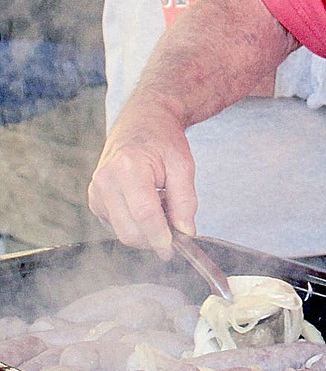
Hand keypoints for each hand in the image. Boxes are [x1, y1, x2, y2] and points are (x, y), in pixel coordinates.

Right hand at [88, 98, 197, 259]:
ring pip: (122, 232)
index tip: (173, 249)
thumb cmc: (163, 139)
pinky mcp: (94, 200)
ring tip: (161, 207)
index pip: (144, 214)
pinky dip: (134, 225)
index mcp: (128, 168)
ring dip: (145, 232)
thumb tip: (186, 232)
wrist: (142, 121)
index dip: (160, 237)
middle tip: (175, 230)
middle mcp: (105, 181)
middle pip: (129, 230)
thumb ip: (185, 201)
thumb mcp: (183, 165)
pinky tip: (146, 205)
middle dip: (154, 239)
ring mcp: (96, 192)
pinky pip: (115, 226)